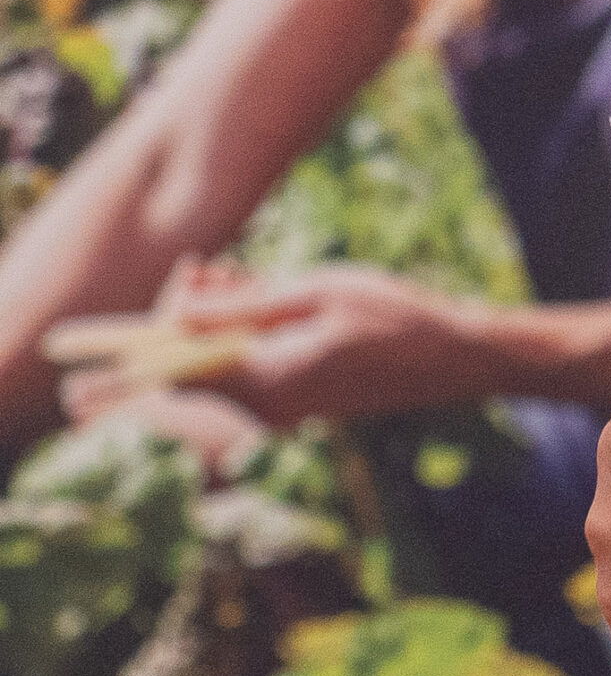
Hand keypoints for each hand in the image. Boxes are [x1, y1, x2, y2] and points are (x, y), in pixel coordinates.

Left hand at [60, 261, 495, 428]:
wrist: (452, 358)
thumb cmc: (392, 317)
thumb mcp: (315, 291)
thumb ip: (242, 307)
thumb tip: (177, 315)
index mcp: (267, 380)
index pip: (175, 374)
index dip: (132, 357)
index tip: (94, 353)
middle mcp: (267, 404)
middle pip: (193, 365)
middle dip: (185, 316)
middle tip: (211, 269)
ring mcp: (282, 406)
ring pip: (219, 362)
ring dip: (217, 320)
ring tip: (239, 276)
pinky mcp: (295, 400)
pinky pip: (245, 367)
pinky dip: (243, 333)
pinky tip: (260, 295)